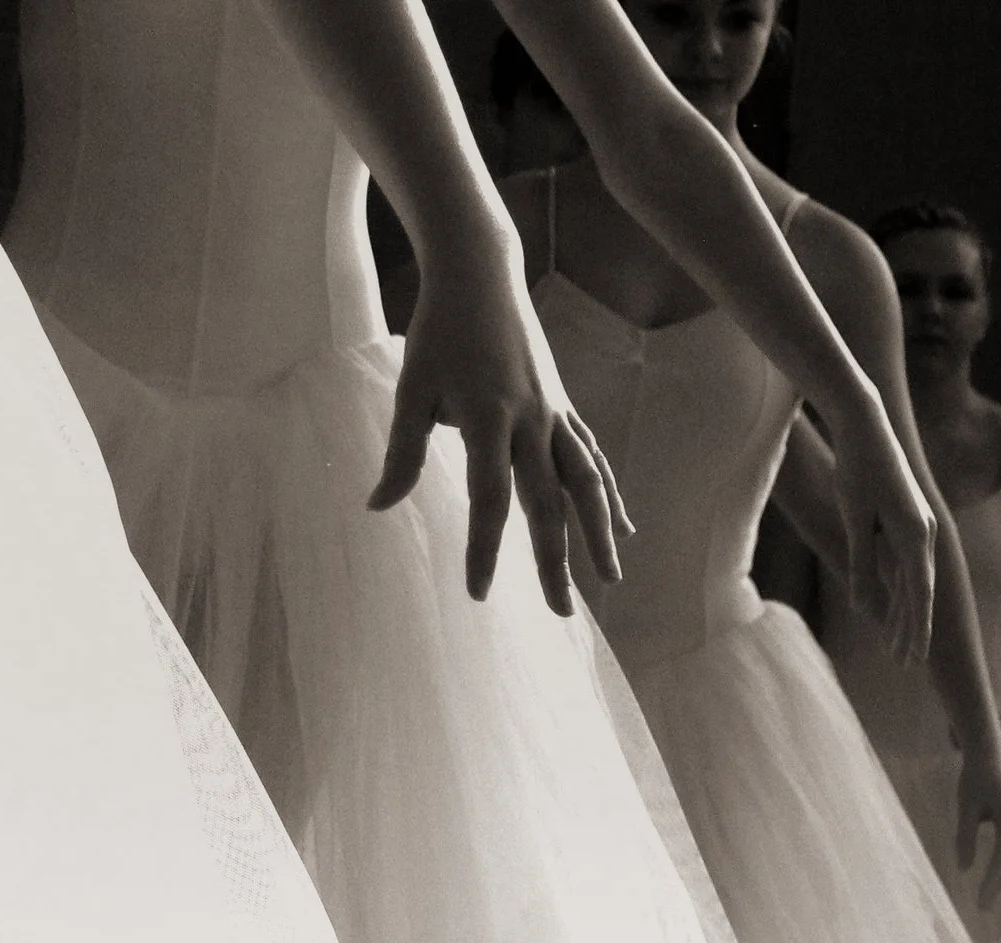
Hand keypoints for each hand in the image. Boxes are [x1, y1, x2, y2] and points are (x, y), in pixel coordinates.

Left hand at [370, 254, 628, 609]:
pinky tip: (623, 527)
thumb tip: (377, 508)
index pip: (490, 498)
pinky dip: (608, 494)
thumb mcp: (411, 390)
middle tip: (560, 612)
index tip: (479, 593)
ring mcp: (553, 413)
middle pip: (549, 502)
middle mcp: (531, 419)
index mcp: (488, 417)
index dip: (486, 548)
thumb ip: (401, 453)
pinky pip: (591, 458)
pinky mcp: (563, 406)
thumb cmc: (437, 333)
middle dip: (556, 560)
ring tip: (611, 580)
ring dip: (600, 533)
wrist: (480, 272)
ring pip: (587, 482)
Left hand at [824, 403, 937, 663]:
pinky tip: (891, 608)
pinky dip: (899, 589)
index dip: (915, 628)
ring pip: (913, 580)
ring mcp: (917, 525)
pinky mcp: (905, 519)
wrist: (864, 424)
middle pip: (919, 592)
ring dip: (906, 613)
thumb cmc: (854, 469)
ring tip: (897, 646)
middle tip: (905, 665)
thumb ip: (860, 563)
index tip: (912, 658)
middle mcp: (922, 531)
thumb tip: (863, 605)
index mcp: (913, 534)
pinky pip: (905, 564)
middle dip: (912, 629)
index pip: (918, 593)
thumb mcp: (853, 519)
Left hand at [954, 747, 1000, 906]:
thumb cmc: (975, 780)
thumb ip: (965, 838)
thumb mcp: (965, 808)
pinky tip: (992, 882)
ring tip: (986, 901)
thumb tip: (964, 869)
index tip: (981, 902)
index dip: (991, 883)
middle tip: (983, 910)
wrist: (990, 757)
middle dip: (997, 887)